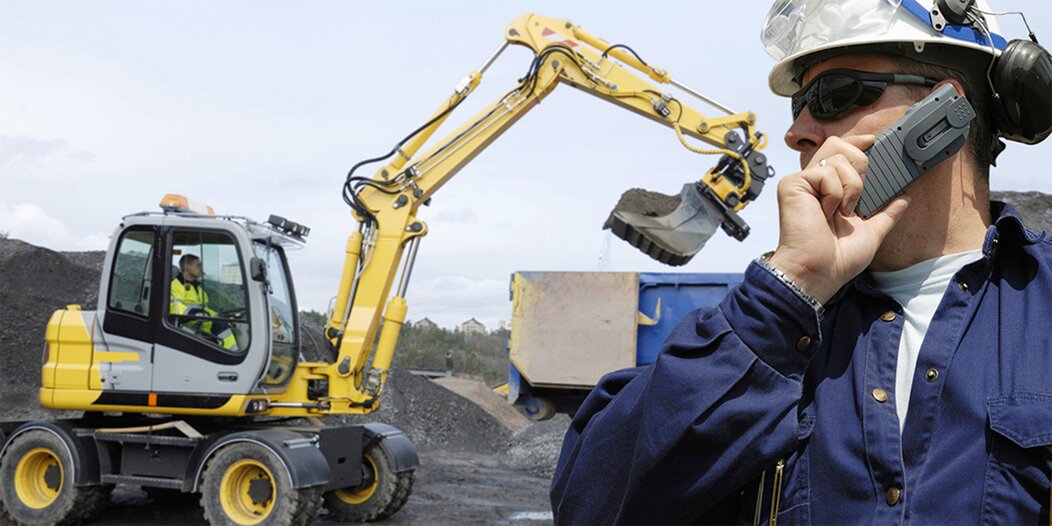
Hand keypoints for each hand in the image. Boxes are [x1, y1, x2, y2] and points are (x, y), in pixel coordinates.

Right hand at [767, 135, 910, 303]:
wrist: (819, 272)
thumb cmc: (837, 260)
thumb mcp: (871, 232)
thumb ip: (886, 213)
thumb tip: (904, 199)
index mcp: (830, 192)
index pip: (841, 153)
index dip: (857, 143)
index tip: (873, 142)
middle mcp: (814, 184)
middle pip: (837, 145)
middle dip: (858, 165)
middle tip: (856, 195)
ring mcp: (803, 183)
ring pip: (837, 157)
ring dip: (851, 187)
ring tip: (841, 212)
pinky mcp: (793, 185)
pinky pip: (826, 172)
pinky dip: (836, 194)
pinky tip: (827, 213)